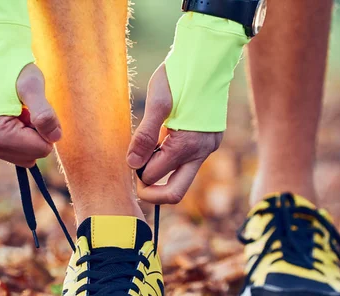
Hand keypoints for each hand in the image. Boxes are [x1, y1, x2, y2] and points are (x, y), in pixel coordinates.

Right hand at [0, 64, 60, 166]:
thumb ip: (44, 113)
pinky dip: (22, 137)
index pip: (42, 149)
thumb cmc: (12, 69)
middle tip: (25, 109)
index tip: (32, 108)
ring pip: (28, 156)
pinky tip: (13, 118)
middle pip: (34, 155)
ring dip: (30, 134)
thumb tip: (55, 138)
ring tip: (18, 112)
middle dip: (37, 132)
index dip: (45, 128)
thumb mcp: (33, 86)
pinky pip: (19, 153)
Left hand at [127, 64, 222, 203]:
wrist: (208, 57)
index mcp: (186, 145)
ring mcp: (207, 149)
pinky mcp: (209, 143)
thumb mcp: (157, 101)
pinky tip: (163, 140)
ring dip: (162, 173)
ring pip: (182, 180)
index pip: (154, 178)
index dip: (137, 171)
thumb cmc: (180, 74)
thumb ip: (144, 136)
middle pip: (174, 194)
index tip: (131, 154)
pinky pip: (188, 165)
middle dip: (151, 190)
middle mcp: (201, 152)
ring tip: (149, 149)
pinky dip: (171, 161)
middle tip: (136, 172)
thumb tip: (132, 164)